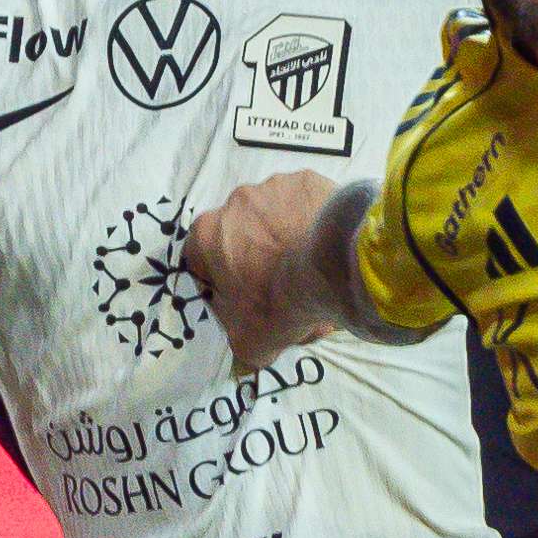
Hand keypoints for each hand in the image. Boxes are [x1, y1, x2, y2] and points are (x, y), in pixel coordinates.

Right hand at [183, 169, 351, 374]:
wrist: (335, 264)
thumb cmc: (280, 302)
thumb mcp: (251, 341)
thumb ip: (242, 346)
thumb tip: (249, 358)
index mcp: (207, 236)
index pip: (202, 260)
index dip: (223, 284)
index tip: (246, 301)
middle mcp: (235, 201)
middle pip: (243, 238)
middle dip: (260, 262)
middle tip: (288, 291)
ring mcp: (274, 187)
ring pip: (277, 220)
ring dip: (290, 242)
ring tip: (318, 273)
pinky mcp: (310, 180)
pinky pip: (309, 206)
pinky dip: (317, 225)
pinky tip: (333, 251)